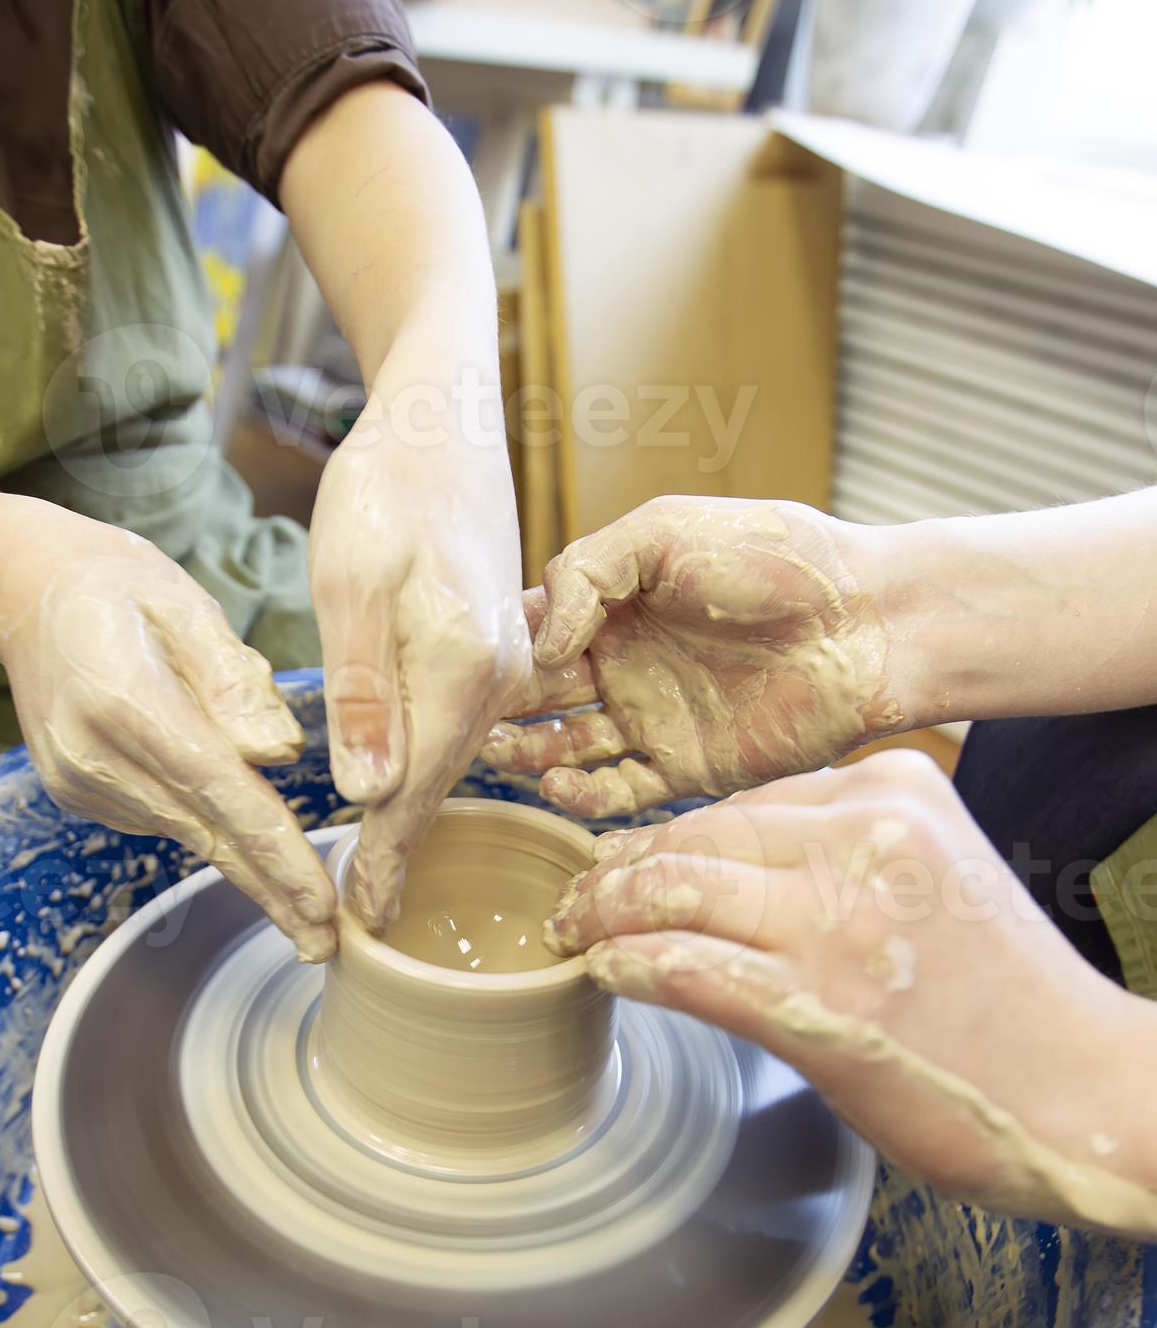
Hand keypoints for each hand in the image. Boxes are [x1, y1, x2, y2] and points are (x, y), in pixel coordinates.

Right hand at [0, 518, 336, 960]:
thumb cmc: (121, 586)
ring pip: (190, 832)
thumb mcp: (185, 604)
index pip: (221, 792)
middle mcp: (96, 756)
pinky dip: (211, 826)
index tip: (322, 901)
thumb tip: (281, 753)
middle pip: (207, 836)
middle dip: (272, 894)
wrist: (23, 590)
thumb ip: (234, 681)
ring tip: (308, 915)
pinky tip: (246, 833)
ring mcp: (82, 782)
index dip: (278, 853)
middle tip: (325, 948)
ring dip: (250, 870)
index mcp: (128, 703)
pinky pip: (165, 816)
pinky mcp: (82, 793)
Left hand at [308, 383, 528, 927]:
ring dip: (416, 813)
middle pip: (441, 786)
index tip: (359, 918)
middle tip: (361, 918)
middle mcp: (498, 678)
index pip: (415, 791)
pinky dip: (429, 765)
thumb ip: (361, 690)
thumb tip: (366, 791)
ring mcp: (506, 662)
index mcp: (462, 668)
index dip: (385, 858)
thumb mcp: (350, 581)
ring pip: (452, 757)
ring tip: (379, 872)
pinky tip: (403, 788)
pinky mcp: (495, 644)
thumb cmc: (386, 485)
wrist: (443, 417)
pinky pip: (459, 723)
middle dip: (402, 852)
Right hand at [483, 497, 903, 815]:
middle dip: (498, 708)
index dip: (498, 646)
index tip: (462, 662)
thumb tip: (537, 643)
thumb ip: (588, 572)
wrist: (867, 622)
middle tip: (461, 720)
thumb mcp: (666, 532)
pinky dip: (582, 796)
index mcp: (616, 601)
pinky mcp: (688, 767)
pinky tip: (557, 784)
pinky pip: (620, 791)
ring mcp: (655, 718)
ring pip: (568, 747)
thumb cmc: (778, 558)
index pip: (534, 628)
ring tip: (499, 753)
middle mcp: (627, 662)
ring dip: (528, 754)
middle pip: (540, 694)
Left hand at [544, 750, 1156, 1234]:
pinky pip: (688, 970)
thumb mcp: (929, 876)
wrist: (1087, 1087)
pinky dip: (632, 967)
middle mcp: (858, 837)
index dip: (663, 840)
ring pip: (672, 891)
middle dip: (616, 873)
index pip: (735, 803)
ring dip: (604, 916)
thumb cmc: (1005, 998)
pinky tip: (605, 973)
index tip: (624, 868)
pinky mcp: (818, 1005)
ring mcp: (835, 921)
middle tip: (577, 904)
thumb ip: (842, 855)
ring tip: (578, 935)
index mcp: (888, 789)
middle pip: (690, 837)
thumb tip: (730, 869)